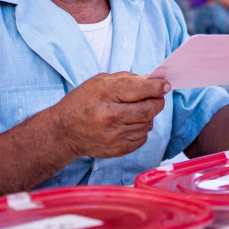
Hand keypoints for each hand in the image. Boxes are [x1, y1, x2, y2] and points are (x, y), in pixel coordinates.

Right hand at [54, 72, 169, 158]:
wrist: (64, 132)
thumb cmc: (82, 102)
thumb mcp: (99, 82)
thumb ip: (126, 79)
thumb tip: (152, 81)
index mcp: (105, 93)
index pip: (141, 89)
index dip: (157, 87)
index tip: (164, 85)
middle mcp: (110, 115)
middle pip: (149, 109)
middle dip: (157, 101)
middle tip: (157, 97)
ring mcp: (115, 135)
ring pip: (148, 123)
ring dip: (148, 116)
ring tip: (135, 111)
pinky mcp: (118, 149)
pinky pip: (142, 138)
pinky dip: (141, 129)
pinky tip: (129, 124)